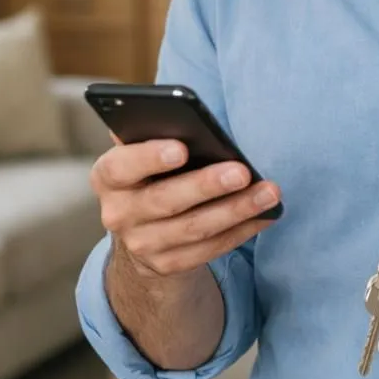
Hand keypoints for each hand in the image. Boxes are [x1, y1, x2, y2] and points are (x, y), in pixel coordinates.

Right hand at [91, 139, 278, 278]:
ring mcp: (142, 244)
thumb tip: (181, 114)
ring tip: (269, 192)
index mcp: (108, 177)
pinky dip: (241, 230)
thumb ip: (152, 133)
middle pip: (165, 201)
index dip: (148, 158)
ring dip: (236, 210)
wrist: (142, 229)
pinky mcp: (168, 265)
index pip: (120, 167)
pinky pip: (210, 249)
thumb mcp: (142, 153)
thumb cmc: (152, 174)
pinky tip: (266, 214)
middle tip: (242, 171)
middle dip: (206, 185)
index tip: (182, 148)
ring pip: (194, 228)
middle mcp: (119, 214)